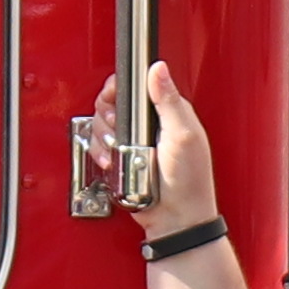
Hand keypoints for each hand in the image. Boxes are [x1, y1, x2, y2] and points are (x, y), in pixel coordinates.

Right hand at [99, 57, 218, 237]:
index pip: (136, 85)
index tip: (114, 101)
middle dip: (108, 117)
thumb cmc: (187, 182)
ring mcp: (134, 142)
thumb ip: (168, 100)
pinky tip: (111, 161)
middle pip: (113, 103)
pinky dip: (101, 153)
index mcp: (168, 111)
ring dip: (104, 137)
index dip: (119, 90)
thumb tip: (158, 68)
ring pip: (104, 125)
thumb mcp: (182, 135)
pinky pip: (101, 147)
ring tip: (116, 151)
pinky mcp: (123, 158)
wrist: (175, 220)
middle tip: (116, 131)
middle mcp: (150, 124)